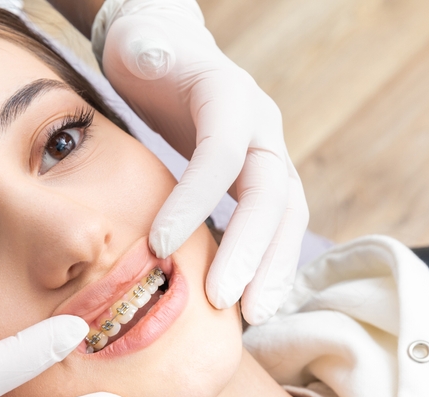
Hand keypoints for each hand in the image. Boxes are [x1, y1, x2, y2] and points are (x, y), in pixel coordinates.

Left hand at [94, 0, 308, 323]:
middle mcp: (262, 129)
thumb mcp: (142, 46)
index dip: (195, 201)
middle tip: (224, 303)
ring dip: (273, 270)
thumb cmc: (151, 57)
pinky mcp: (260, 184)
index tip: (159, 246)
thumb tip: (146, 54)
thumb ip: (145, 51)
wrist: (175, 59)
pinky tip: (253, 306)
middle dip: (252, 251)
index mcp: (230, 96)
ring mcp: (268, 158)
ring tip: (253, 318)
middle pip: (271, 195)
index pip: (221, 154)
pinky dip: (268, 266)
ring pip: (286, 219)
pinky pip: (275, 229)